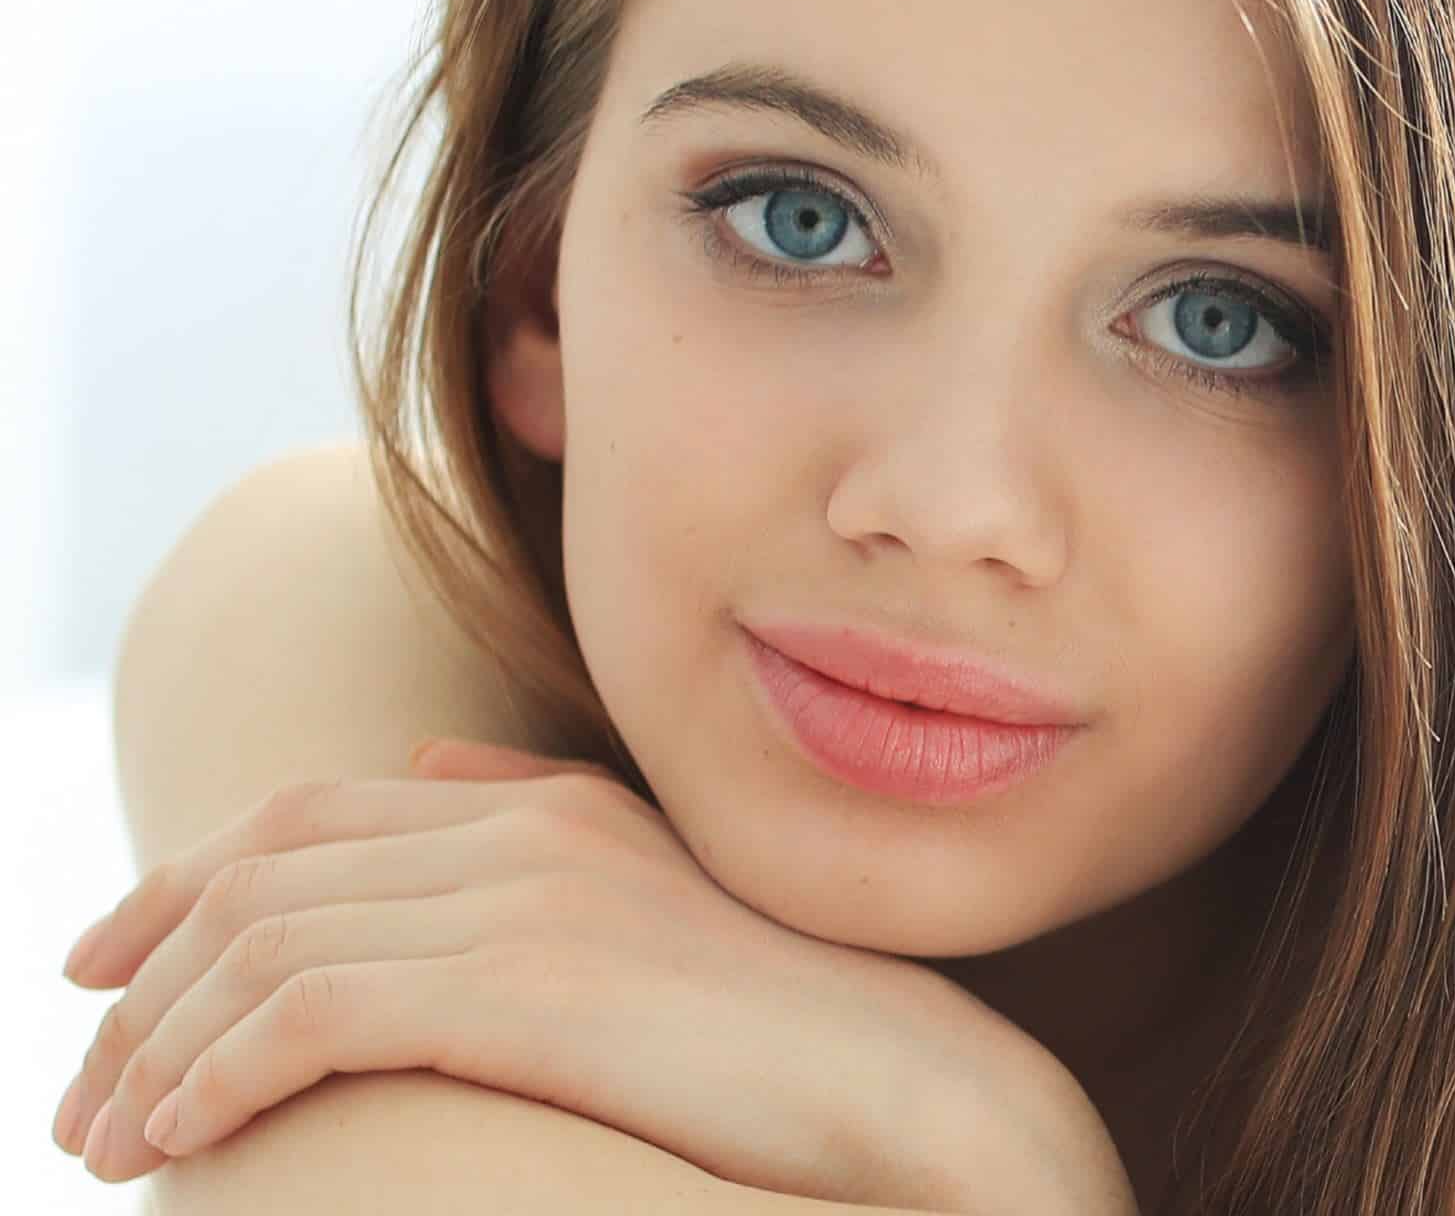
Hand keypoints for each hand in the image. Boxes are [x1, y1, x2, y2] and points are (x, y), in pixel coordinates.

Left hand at [51, 739, 1134, 1211]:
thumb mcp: (661, 908)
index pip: (312, 813)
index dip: (182, 883)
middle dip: (141, 975)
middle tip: (82, 1088)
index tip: (104, 969)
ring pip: (265, 942)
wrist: (915, 1084)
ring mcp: (526, 892)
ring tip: (110, 1141)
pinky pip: (308, 1011)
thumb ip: (542, 823)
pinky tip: (180, 1142)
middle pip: (261, 868)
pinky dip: (216, 1075)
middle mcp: (525, 822)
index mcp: (552, 801)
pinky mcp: (525, 980)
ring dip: (156, 1047)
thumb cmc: (797, 1031)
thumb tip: (428, 768)